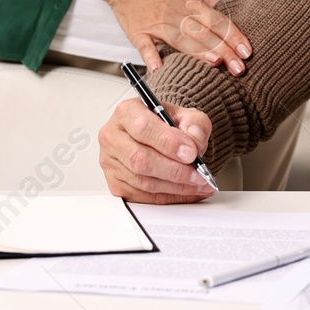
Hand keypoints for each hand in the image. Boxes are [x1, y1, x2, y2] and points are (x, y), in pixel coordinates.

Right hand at [98, 97, 216, 202]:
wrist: (158, 136)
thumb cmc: (166, 124)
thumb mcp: (185, 115)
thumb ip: (195, 122)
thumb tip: (195, 139)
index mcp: (127, 112)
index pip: (143, 128)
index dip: (168, 143)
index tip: (191, 153)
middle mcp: (113, 136)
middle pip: (139, 159)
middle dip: (174, 170)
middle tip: (198, 174)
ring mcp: (110, 162)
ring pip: (142, 181)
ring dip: (175, 187)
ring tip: (199, 184)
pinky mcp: (115, 184)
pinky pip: (143, 197)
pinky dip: (170, 196)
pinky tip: (188, 191)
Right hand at [100, 0, 250, 74]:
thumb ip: (211, 5)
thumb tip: (232, 15)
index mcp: (193, 5)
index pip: (219, 22)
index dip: (234, 37)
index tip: (247, 52)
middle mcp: (178, 15)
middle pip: (205, 34)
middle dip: (224, 50)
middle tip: (239, 67)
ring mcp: (158, 25)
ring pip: (181, 39)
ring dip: (197, 50)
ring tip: (213, 62)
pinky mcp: (139, 33)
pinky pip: (145, 46)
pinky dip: (151, 57)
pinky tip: (158, 68)